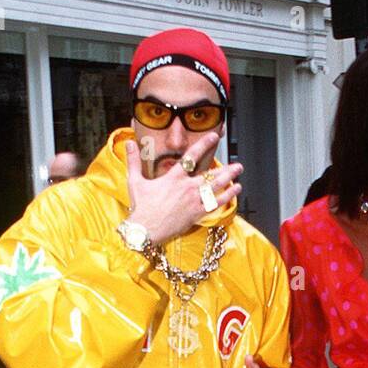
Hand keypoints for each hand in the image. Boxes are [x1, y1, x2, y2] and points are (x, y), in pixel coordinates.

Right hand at [125, 136, 242, 245]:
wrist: (145, 231)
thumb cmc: (140, 208)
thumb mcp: (134, 181)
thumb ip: (133, 160)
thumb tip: (128, 142)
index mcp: (173, 178)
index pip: (191, 157)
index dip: (203, 144)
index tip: (213, 137)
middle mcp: (186, 188)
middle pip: (210, 175)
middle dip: (226, 169)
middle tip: (236, 164)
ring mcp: (193, 201)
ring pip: (215, 188)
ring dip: (229, 180)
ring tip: (239, 174)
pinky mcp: (196, 214)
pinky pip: (215, 204)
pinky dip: (226, 197)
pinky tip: (235, 192)